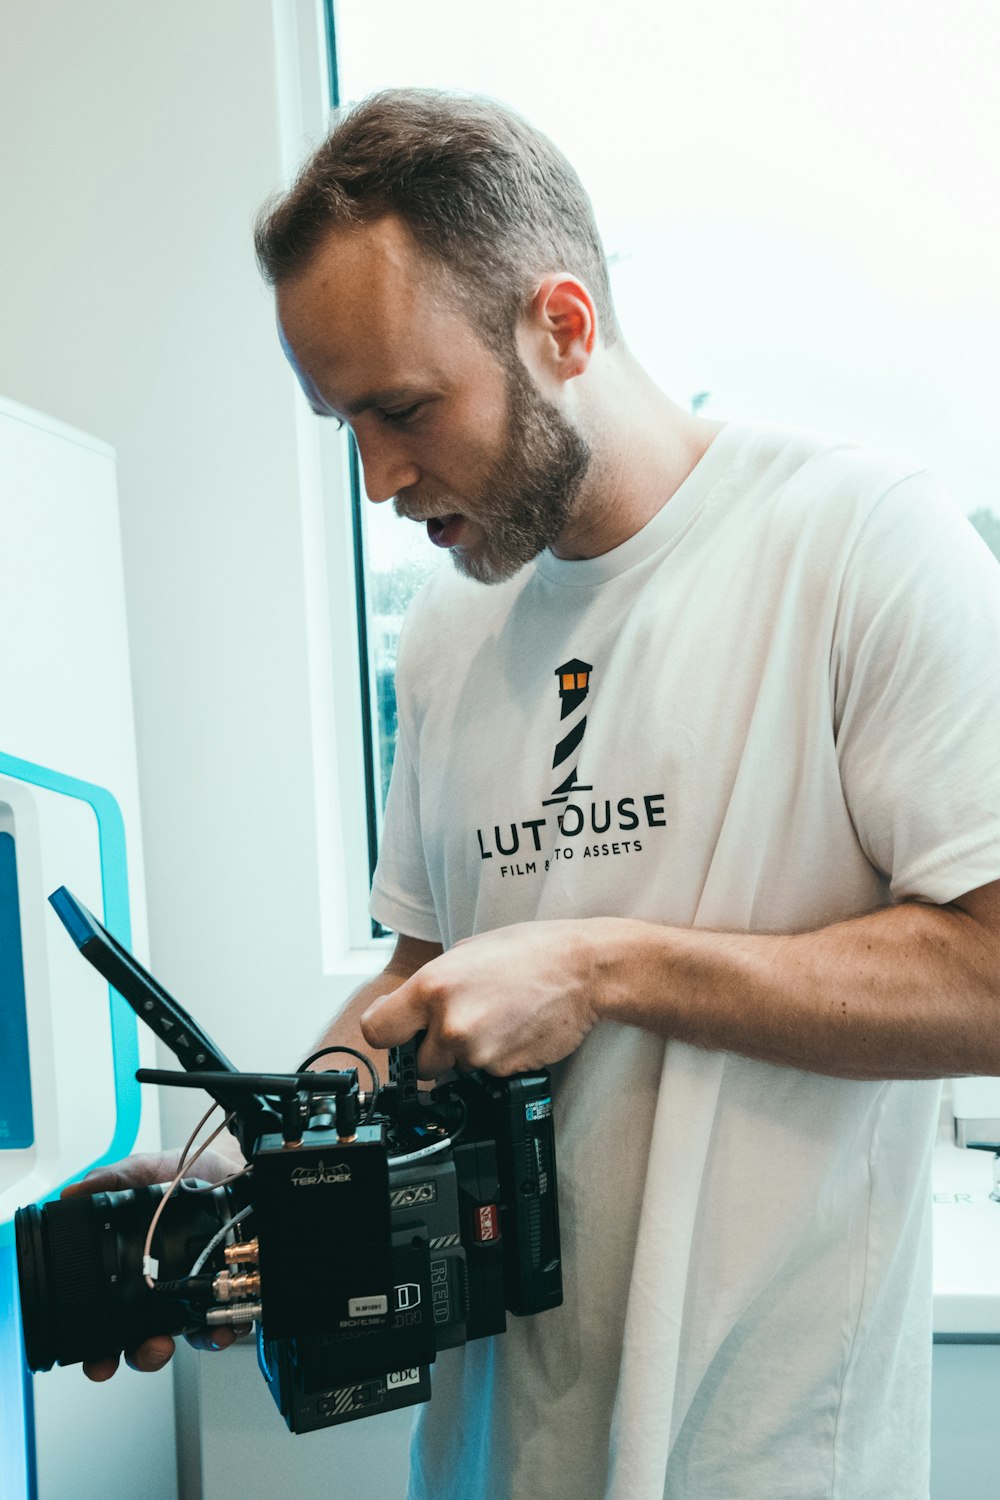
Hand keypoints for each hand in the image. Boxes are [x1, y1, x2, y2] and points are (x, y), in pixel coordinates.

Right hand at [61, 1143, 245, 1380]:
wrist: (232, 1166)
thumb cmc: (186, 1173)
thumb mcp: (145, 1171)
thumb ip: (113, 1179)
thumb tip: (74, 1191)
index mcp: (137, 1271)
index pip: (109, 1319)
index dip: (100, 1347)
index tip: (98, 1359)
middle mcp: (165, 1289)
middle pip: (146, 1339)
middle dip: (143, 1355)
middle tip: (148, 1349)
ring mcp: (197, 1292)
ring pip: (187, 1336)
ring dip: (192, 1343)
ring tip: (189, 1336)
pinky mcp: (229, 1289)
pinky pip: (228, 1319)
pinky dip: (227, 1327)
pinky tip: (225, 1323)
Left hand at [360, 919, 602, 1076]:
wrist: (583, 970)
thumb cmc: (529, 952)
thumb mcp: (464, 953)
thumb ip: (430, 987)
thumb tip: (408, 1013)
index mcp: (431, 987)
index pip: (376, 1031)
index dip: (388, 1034)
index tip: (399, 1032)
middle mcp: (449, 1024)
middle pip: (419, 1062)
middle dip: (435, 1048)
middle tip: (464, 1021)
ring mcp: (477, 1052)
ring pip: (454, 1070)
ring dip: (467, 1054)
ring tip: (496, 1019)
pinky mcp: (502, 1070)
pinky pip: (485, 1073)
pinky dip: (495, 1058)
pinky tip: (513, 1030)